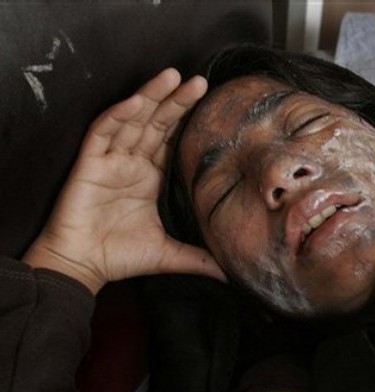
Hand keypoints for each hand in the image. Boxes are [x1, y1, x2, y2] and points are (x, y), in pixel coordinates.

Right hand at [23, 68, 224, 293]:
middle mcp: (132, 163)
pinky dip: (118, 117)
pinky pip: (102, 133)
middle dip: (175, 101)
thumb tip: (230, 272)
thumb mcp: (168, 253)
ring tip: (172, 76)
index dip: (187, 119)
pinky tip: (135, 102)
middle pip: (155, 123)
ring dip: (150, 97)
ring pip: (131, 120)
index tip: (210, 102)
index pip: (171, 139)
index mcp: (149, 176)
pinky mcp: (89, 165)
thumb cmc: (121, 257)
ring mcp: (110, 161)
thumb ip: (198, 258)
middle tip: (199, 80)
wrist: (83, 267)